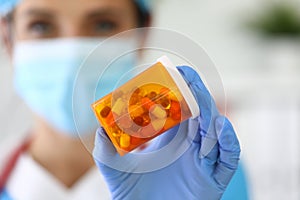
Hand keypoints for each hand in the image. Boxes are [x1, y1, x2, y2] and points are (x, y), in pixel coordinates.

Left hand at [93, 66, 240, 199]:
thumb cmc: (133, 195)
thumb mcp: (114, 167)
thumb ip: (105, 147)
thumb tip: (100, 127)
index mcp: (172, 137)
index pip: (182, 106)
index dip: (182, 88)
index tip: (175, 72)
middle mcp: (190, 144)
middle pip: (202, 111)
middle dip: (197, 94)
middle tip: (188, 79)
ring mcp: (204, 160)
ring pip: (215, 130)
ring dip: (209, 114)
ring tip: (197, 106)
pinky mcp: (214, 178)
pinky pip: (229, 158)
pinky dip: (228, 141)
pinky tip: (219, 126)